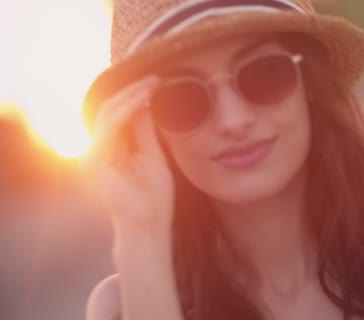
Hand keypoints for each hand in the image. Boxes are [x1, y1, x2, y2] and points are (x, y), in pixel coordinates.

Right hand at [82, 75, 173, 231]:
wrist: (147, 224)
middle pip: (112, 109)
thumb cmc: (154, 197)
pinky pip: (110, 126)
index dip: (138, 95)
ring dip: (131, 95)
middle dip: (134, 91)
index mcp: (114, 148)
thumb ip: (147, 132)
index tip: (160, 81)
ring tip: (153, 84)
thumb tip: (148, 105)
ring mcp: (96, 153)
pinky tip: (143, 99)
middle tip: (157, 78)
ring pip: (109, 112)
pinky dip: (127, 109)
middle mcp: (101, 148)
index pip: (121, 113)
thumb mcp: (154, 156)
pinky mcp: (97, 159)